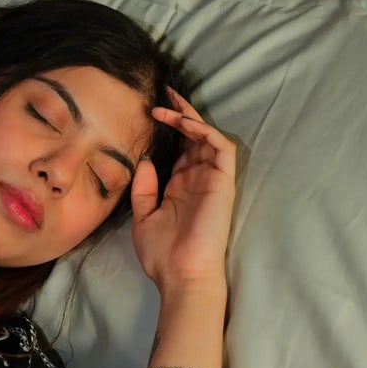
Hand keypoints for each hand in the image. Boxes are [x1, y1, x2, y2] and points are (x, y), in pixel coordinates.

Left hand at [131, 88, 236, 292]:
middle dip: (180, 112)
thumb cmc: (162, 254)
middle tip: (163, 92)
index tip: (150, 108)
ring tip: (166, 106)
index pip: (179, 147)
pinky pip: (221, 148)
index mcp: (181, 186)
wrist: (181, 276)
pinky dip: (204, 131)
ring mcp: (212, 179)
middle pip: (194, 136)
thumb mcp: (143, 217)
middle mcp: (198, 179)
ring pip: (208, 137)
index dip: (169, 127)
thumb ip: (144, 188)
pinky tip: (183, 123)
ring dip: (189, 118)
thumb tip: (144, 160)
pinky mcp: (223, 182)